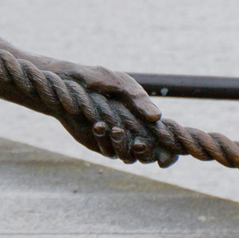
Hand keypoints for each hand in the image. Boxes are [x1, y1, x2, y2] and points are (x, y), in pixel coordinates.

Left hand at [46, 61, 176, 167]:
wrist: (69, 82)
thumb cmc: (100, 80)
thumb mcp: (120, 84)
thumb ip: (138, 99)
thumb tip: (156, 117)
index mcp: (145, 120)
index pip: (164, 142)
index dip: (170, 153)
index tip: (169, 153)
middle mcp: (133, 134)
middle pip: (147, 155)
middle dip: (147, 153)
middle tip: (140, 142)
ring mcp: (116, 141)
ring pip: (127, 156)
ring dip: (123, 146)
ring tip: (116, 130)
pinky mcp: (98, 143)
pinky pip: (106, 150)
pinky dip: (104, 140)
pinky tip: (98, 125)